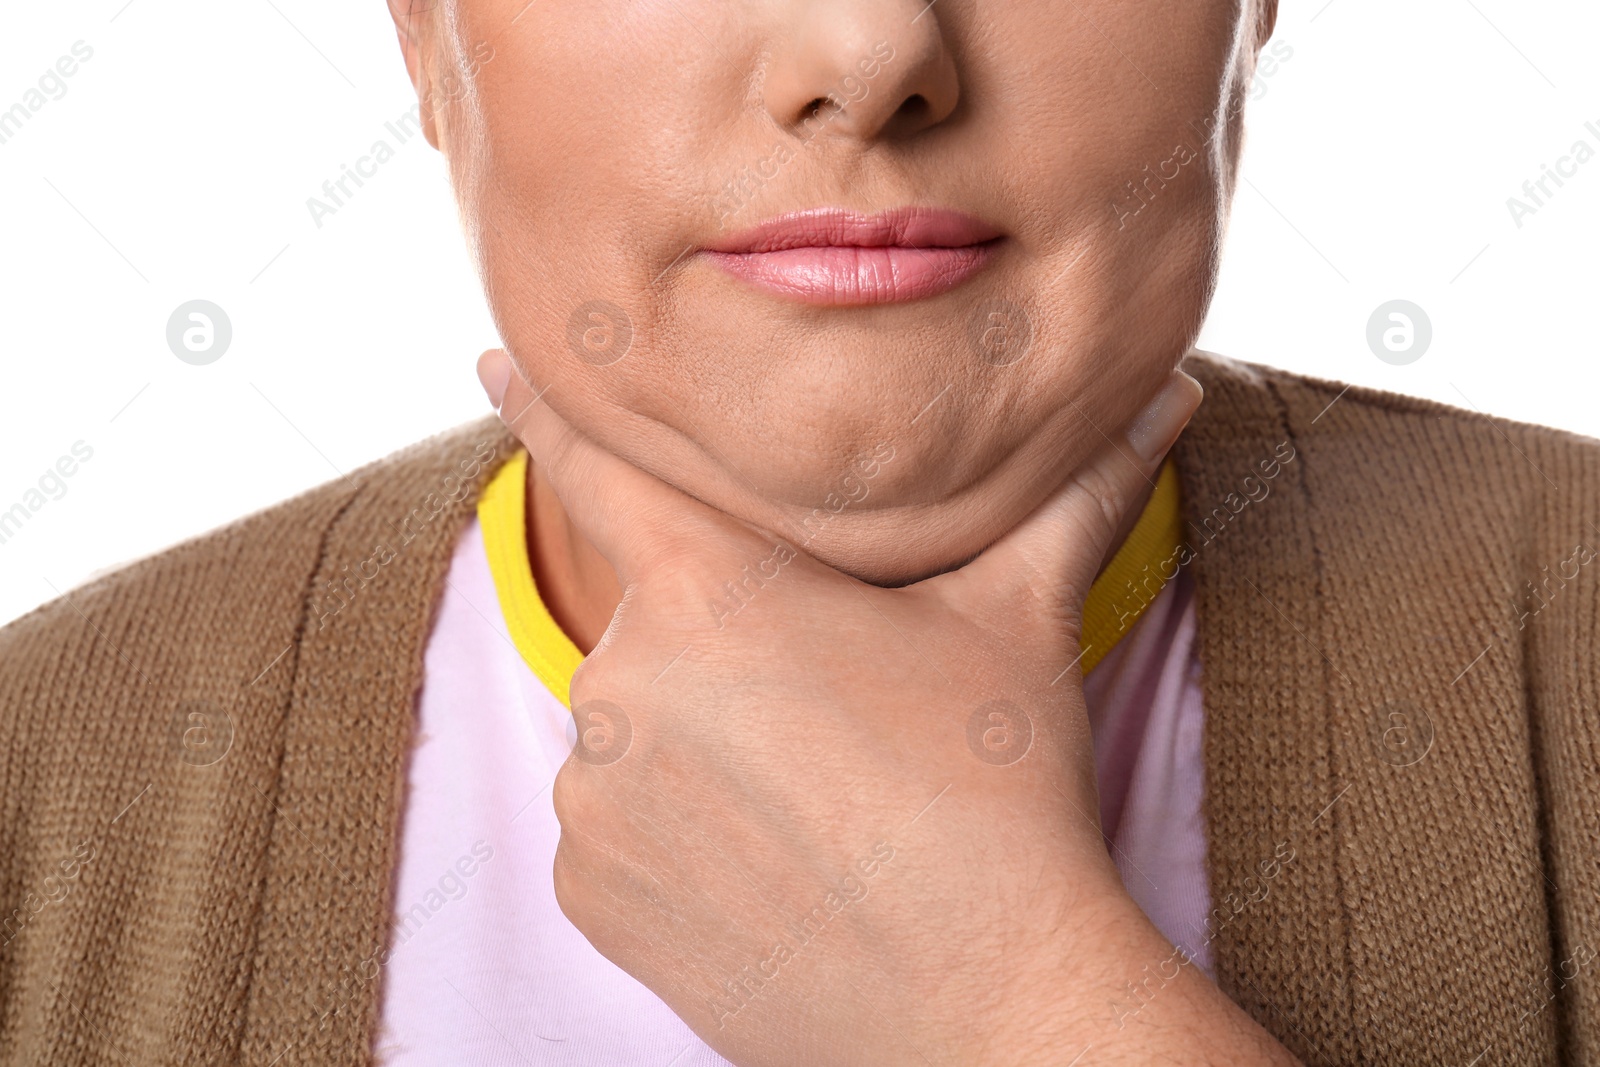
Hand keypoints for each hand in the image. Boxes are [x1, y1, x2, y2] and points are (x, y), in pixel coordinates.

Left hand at [478, 350, 1296, 1065]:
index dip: (543, 403)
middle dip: (725, 635)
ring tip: (813, 794)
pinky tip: (768, 855)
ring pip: (635, 723)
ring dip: (699, 735)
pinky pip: (614, 819)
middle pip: (656, 615)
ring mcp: (592, 795)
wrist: (985, 999)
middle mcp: (621, 680)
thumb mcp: (1021, 619)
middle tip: (826, 702)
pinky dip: (671, 821)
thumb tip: (1168, 391)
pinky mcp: (586, 891)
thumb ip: (1073, 491)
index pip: (597, 463)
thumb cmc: (999, 791)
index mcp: (709, 589)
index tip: (490, 361)